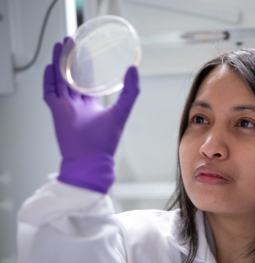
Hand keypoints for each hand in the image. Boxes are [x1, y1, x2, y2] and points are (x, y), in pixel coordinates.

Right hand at [43, 38, 139, 193]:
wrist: (91, 157)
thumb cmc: (106, 140)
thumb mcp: (122, 111)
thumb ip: (131, 91)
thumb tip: (133, 69)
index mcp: (92, 105)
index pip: (87, 81)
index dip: (86, 67)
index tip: (86, 52)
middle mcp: (77, 104)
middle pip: (70, 76)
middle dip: (69, 60)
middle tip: (70, 42)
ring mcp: (65, 107)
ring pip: (59, 80)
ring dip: (59, 63)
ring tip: (59, 45)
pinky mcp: (56, 111)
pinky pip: (49, 91)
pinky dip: (49, 79)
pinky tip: (51, 65)